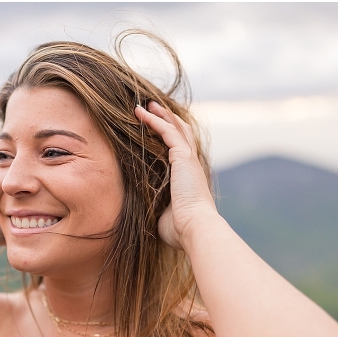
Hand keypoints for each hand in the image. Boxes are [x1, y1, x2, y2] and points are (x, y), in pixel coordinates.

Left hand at [134, 102, 217, 249]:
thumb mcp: (164, 216)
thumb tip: (146, 215)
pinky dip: (155, 121)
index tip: (157, 130)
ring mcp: (189, 160)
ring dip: (160, 115)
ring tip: (146, 105)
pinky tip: (143, 114)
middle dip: (167, 120)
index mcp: (189, 179)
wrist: (195, 227)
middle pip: (181, 134)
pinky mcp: (183, 158)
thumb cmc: (180, 230)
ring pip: (175, 129)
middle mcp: (192, 166)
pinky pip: (168, 132)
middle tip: (153, 108)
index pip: (181, 152)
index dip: (171, 138)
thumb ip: (157, 209)